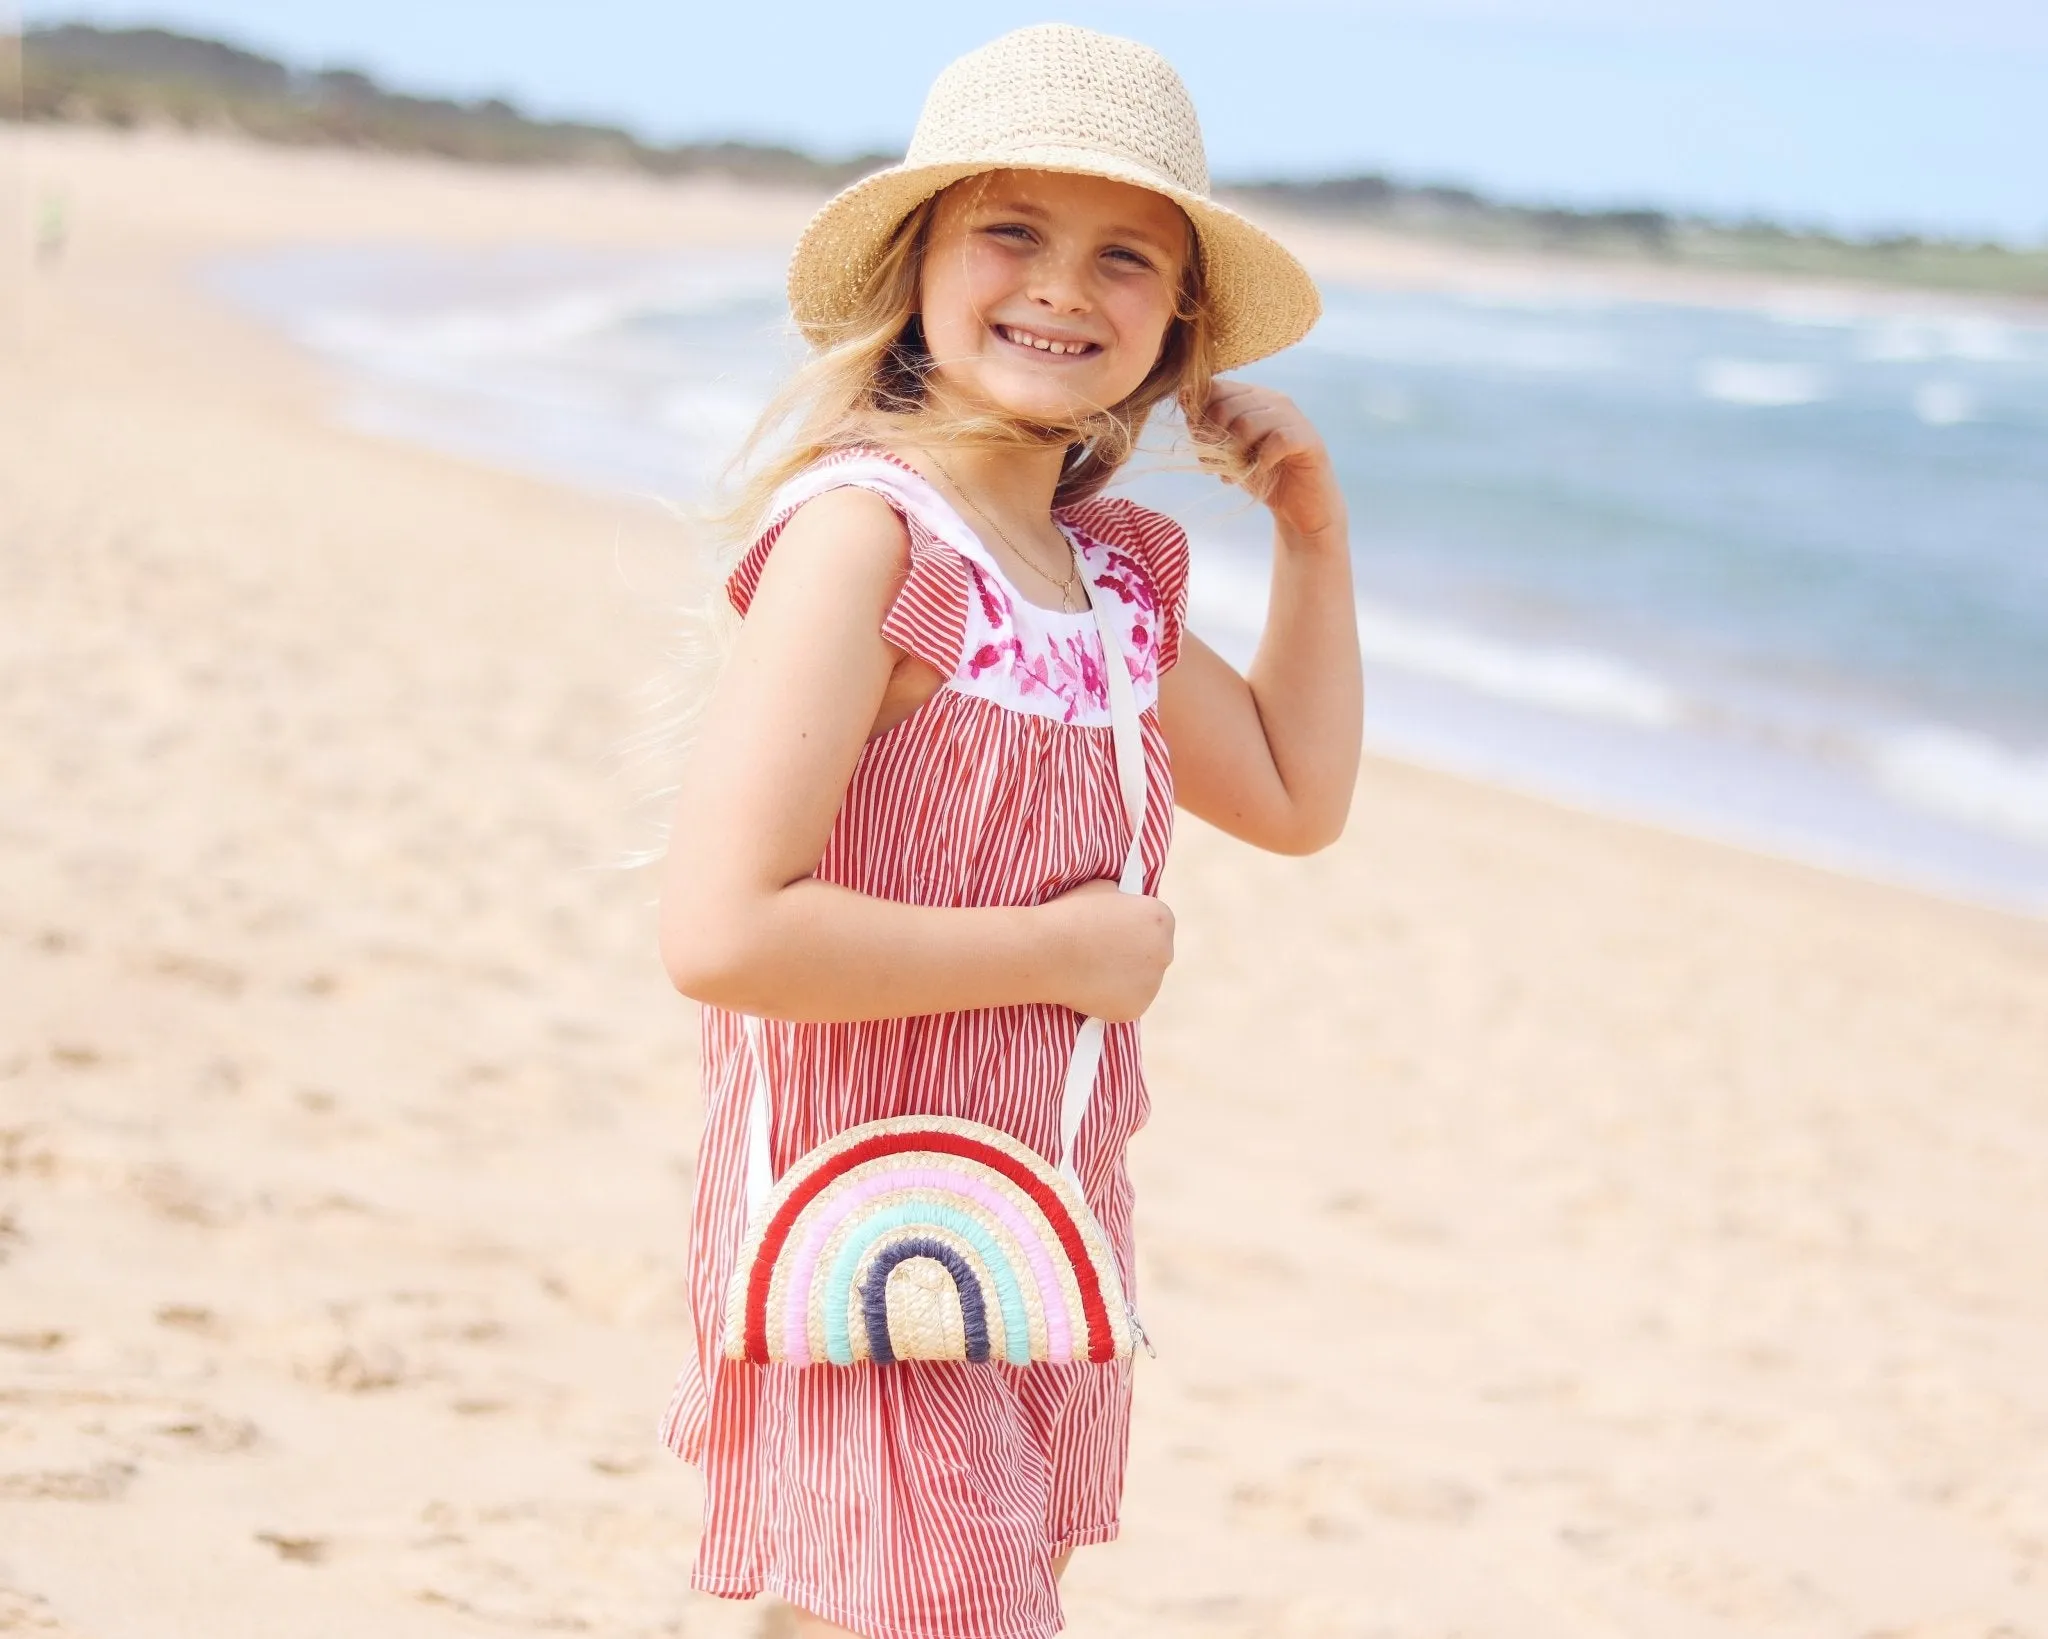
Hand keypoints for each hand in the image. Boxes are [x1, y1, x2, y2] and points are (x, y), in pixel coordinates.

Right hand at [1036, 879, 1174, 1020]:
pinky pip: (1126, 1003)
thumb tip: (1123, 908)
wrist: (1047, 951)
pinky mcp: (1136, 1009)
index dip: (1135, 926)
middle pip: (1154, 954)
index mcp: (1161, 918)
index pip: (1158, 924)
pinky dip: (1111, 999)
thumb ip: (1122, 900)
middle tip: (1104, 953)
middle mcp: (1164, 952)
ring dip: (1123, 978)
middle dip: (1134, 954)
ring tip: (1091, 970)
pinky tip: (1089, 987)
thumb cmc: (1070, 914)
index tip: (1117, 931)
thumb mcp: (1103, 889)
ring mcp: (1152, 984)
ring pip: (1141, 981)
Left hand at [1198, 380, 1347, 541]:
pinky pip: (1277, 441)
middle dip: (1212, 441)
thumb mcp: (1225, 450)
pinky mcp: (1308, 438)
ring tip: (1233, 473)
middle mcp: (1272, 399)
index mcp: (1250, 396)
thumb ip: (1205, 425)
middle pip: (1225, 406)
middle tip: (1212, 467)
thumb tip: (1183, 395)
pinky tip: (1260, 471)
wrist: (1297, 506)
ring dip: (1233, 454)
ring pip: (1247, 423)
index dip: (1198, 417)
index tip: (1198, 444)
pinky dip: (1262, 460)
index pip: (1213, 387)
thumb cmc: (1259, 475)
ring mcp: (1292, 416)